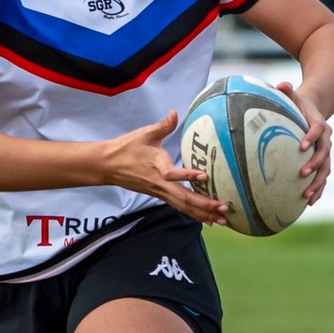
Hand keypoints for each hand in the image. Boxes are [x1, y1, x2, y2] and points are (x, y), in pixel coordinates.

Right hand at [96, 111, 227, 224]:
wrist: (108, 165)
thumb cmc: (127, 148)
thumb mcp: (145, 133)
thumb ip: (163, 126)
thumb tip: (174, 113)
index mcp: (157, 167)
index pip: (172, 174)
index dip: (188, 175)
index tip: (205, 175)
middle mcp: (160, 184)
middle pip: (184, 198)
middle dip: (205, 204)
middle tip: (224, 208)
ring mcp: (160, 192)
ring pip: (183, 206)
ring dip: (203, 213)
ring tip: (223, 219)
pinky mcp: (160, 195)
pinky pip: (179, 207)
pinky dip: (194, 213)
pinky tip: (207, 219)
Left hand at [277, 80, 332, 204]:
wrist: (315, 110)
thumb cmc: (299, 104)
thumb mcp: (293, 95)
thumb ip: (287, 90)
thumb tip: (281, 84)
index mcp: (319, 123)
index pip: (318, 130)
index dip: (312, 137)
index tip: (301, 146)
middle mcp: (326, 139)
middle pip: (325, 154)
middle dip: (315, 165)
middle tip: (302, 174)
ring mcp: (325, 152)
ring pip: (326, 169)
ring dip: (318, 183)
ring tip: (307, 197)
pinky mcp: (322, 161)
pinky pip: (322, 177)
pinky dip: (318, 190)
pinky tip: (310, 203)